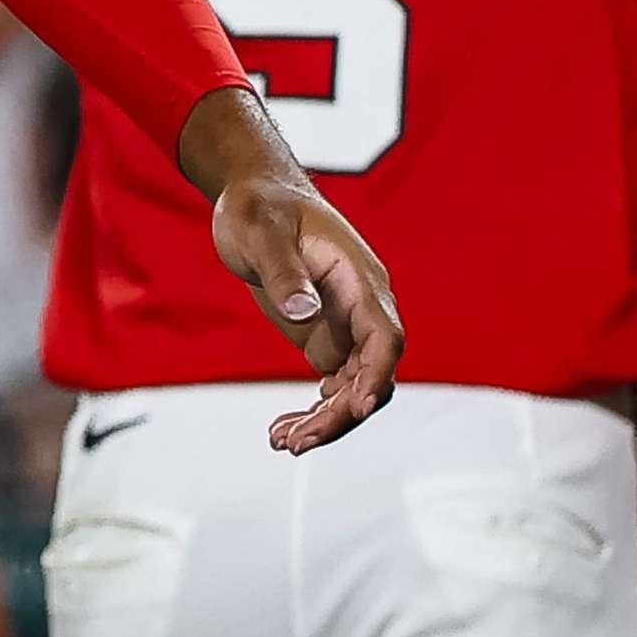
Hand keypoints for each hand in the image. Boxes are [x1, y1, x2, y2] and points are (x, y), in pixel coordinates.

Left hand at [184, 87, 403, 452]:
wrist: (252, 195)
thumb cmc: (258, 203)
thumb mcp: (260, 229)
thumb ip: (282, 268)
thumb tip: (305, 311)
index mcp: (359, 278)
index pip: (385, 335)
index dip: (377, 373)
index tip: (357, 406)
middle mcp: (362, 308)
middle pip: (370, 374)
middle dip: (339, 414)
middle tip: (295, 442)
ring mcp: (345, 326)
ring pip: (352, 388)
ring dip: (324, 421)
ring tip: (282, 442)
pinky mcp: (324, 337)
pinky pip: (331, 386)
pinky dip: (313, 411)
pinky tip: (282, 432)